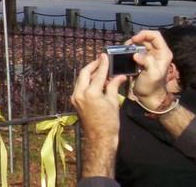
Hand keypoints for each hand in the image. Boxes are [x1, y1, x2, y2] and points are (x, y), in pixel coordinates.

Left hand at [71, 54, 126, 177]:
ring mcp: (75, 97)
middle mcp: (79, 93)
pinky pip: (80, 86)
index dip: (103, 64)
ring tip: (100, 69)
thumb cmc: (109, 123)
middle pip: (84, 73)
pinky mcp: (75, 101)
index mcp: (90, 93)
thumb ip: (113, 86)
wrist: (99, 138)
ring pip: (81, 79)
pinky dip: (87, 81)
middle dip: (93, 65)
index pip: (98, 74)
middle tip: (101, 60)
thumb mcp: (113, 102)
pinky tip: (96, 81)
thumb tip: (120, 76)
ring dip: (90, 73)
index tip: (105, 56)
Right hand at [128, 30, 172, 109]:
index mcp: (163, 53)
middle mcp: (157, 52)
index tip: (134, 40)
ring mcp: (149, 56)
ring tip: (124, 51)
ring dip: (131, 45)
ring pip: (140, 44)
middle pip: (146, 38)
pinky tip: (124, 55)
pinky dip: (128, 50)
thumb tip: (136, 55)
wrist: (149, 97)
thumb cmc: (152, 87)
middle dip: (135, 40)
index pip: (155, 36)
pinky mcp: (142, 60)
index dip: (144, 34)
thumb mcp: (152, 75)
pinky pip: (135, 50)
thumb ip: (147, 62)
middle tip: (126, 47)